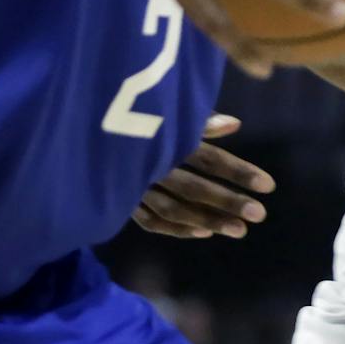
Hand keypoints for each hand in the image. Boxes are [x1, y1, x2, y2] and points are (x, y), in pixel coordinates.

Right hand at [130, 116, 273, 237]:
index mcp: (164, 139)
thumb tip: (234, 125)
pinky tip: (203, 233)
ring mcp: (134, 186)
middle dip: (228, 201)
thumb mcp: (164, 110)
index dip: (238, 172)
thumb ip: (198, 121)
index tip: (269, 186)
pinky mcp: (121, 201)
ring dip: (208, 221)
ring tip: (240, 231)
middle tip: (260, 214)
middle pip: (194, 188)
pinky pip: (152, 221)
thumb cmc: (129, 112)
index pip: (208, 158)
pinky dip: (177, 229)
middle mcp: (150, 164)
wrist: (76, 130)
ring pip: (175, 210)